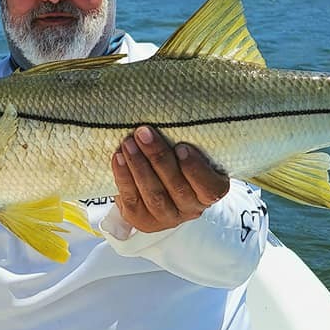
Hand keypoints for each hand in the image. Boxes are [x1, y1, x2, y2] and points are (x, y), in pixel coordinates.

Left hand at [111, 126, 229, 232]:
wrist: (155, 191)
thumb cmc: (177, 165)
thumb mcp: (189, 154)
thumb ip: (187, 142)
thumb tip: (170, 109)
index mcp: (210, 192)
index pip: (210, 187)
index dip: (195, 169)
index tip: (181, 147)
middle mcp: (191, 209)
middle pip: (177, 186)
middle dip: (158, 158)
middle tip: (143, 133)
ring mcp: (166, 217)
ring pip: (154, 194)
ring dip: (139, 166)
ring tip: (128, 143)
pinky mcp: (142, 220)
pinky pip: (132, 199)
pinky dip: (124, 177)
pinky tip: (118, 158)